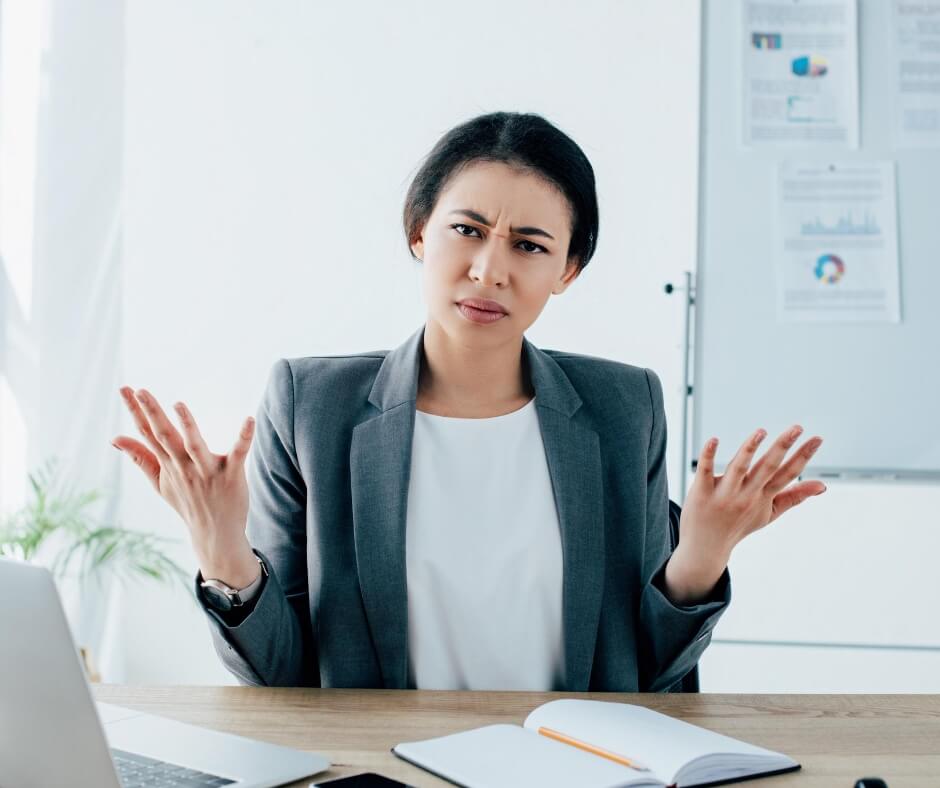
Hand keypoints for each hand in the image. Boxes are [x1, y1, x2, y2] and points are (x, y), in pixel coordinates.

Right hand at [111, 386, 259, 586]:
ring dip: (187, 425)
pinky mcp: (231, 475)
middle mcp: (184, 466)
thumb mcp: (160, 482)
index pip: (148, 433)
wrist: (215, 534)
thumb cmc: (188, 502)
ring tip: (178, 404)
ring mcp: (207, 471)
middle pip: (166, 436)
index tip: (125, 389)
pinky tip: (249, 420)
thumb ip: (140, 457)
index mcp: (168, 464)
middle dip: (152, 413)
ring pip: (195, 445)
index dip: (136, 411)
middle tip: (141, 390)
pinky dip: (243, 437)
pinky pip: (238, 453)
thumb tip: (115, 438)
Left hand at [664, 424, 825, 603]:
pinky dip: (709, 456)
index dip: (804, 456)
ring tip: (761, 431)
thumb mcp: (770, 513)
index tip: (817, 439)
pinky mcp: (702, 491)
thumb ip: (794, 497)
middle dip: (782, 447)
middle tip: (797, 428)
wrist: (707, 546)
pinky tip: (714, 440)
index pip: (787, 474)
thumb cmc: (740, 525)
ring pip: (738, 468)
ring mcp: (724, 493)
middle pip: (767, 467)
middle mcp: (746, 495)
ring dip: (749, 449)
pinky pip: (705, 471)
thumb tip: (822, 486)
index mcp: (764, 496)